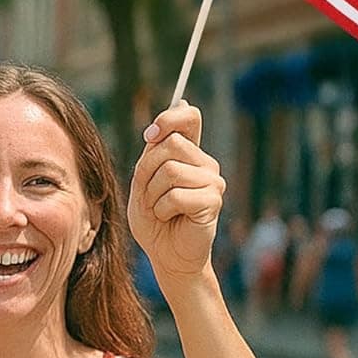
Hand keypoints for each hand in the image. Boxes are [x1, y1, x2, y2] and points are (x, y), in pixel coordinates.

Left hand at [128, 103, 223, 281]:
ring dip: (152, 194)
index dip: (168, 119)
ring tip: (160, 209)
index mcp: (188, 153)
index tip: (149, 136)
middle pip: (169, 145)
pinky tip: (169, 218)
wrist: (165, 254)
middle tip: (148, 193)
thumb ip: (155, 150)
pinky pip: (175, 195)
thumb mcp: (144, 180)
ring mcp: (213, 181)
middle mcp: (205, 163)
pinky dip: (162, 209)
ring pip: (169, 171)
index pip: (190, 117)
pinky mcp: (213, 201)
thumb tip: (181, 103)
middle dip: (146, 170)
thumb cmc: (153, 218)